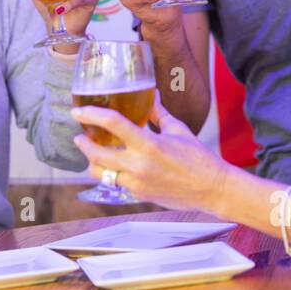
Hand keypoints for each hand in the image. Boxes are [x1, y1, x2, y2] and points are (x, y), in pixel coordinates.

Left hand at [71, 96, 228, 211]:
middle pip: (96, 154)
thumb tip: (150, 94)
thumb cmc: (198, 158)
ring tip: (92, 153)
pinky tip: (112, 166)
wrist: (212, 189)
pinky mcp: (138, 195)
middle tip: (79, 136)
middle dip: (83, 144)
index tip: (78, 112)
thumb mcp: (177, 130)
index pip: (112, 124)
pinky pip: (115, 184)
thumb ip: (157, 113)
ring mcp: (137, 183)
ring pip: (101, 174)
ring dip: (92, 162)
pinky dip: (110, 174)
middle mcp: (139, 165)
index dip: (91, 115)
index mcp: (149, 144)